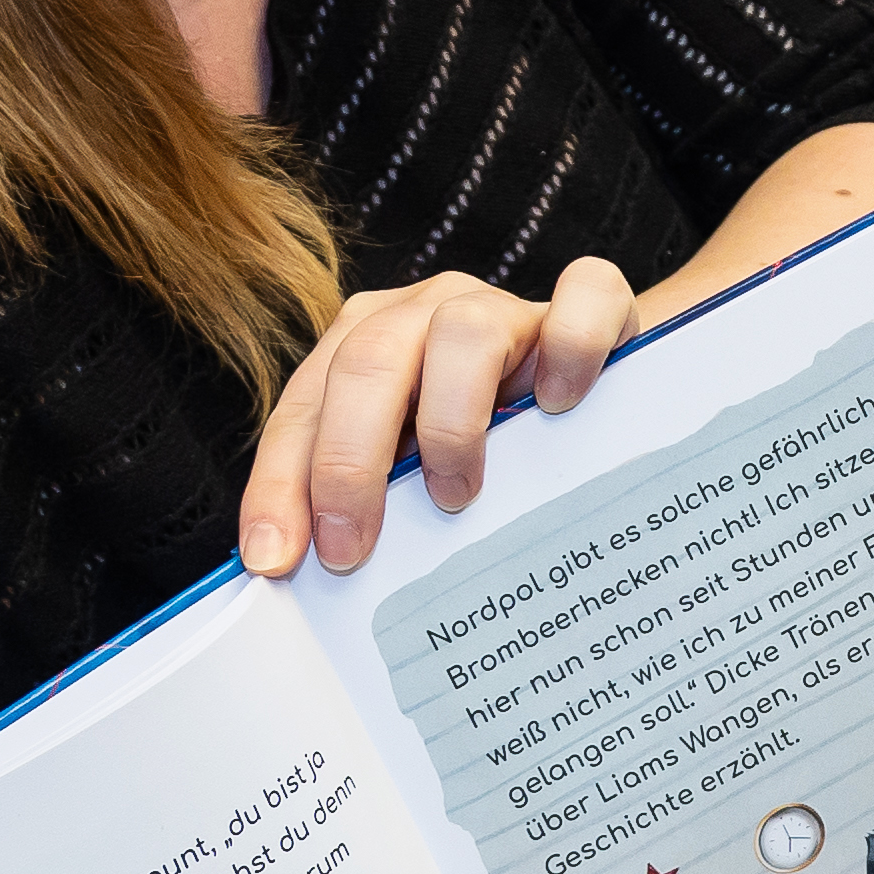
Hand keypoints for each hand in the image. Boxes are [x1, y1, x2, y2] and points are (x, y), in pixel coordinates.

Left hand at [241, 256, 637, 576]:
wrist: (596, 403)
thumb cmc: (491, 453)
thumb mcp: (410, 479)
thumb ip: (368, 504)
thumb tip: (307, 575)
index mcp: (365, 346)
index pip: (302, 408)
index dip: (281, 483)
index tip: (277, 559)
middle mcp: (425, 313)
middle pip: (367, 363)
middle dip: (348, 464)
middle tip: (352, 549)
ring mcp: (504, 306)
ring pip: (463, 331)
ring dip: (449, 424)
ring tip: (456, 496)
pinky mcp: (594, 305)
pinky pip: (583, 297)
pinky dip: (572, 347)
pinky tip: (559, 405)